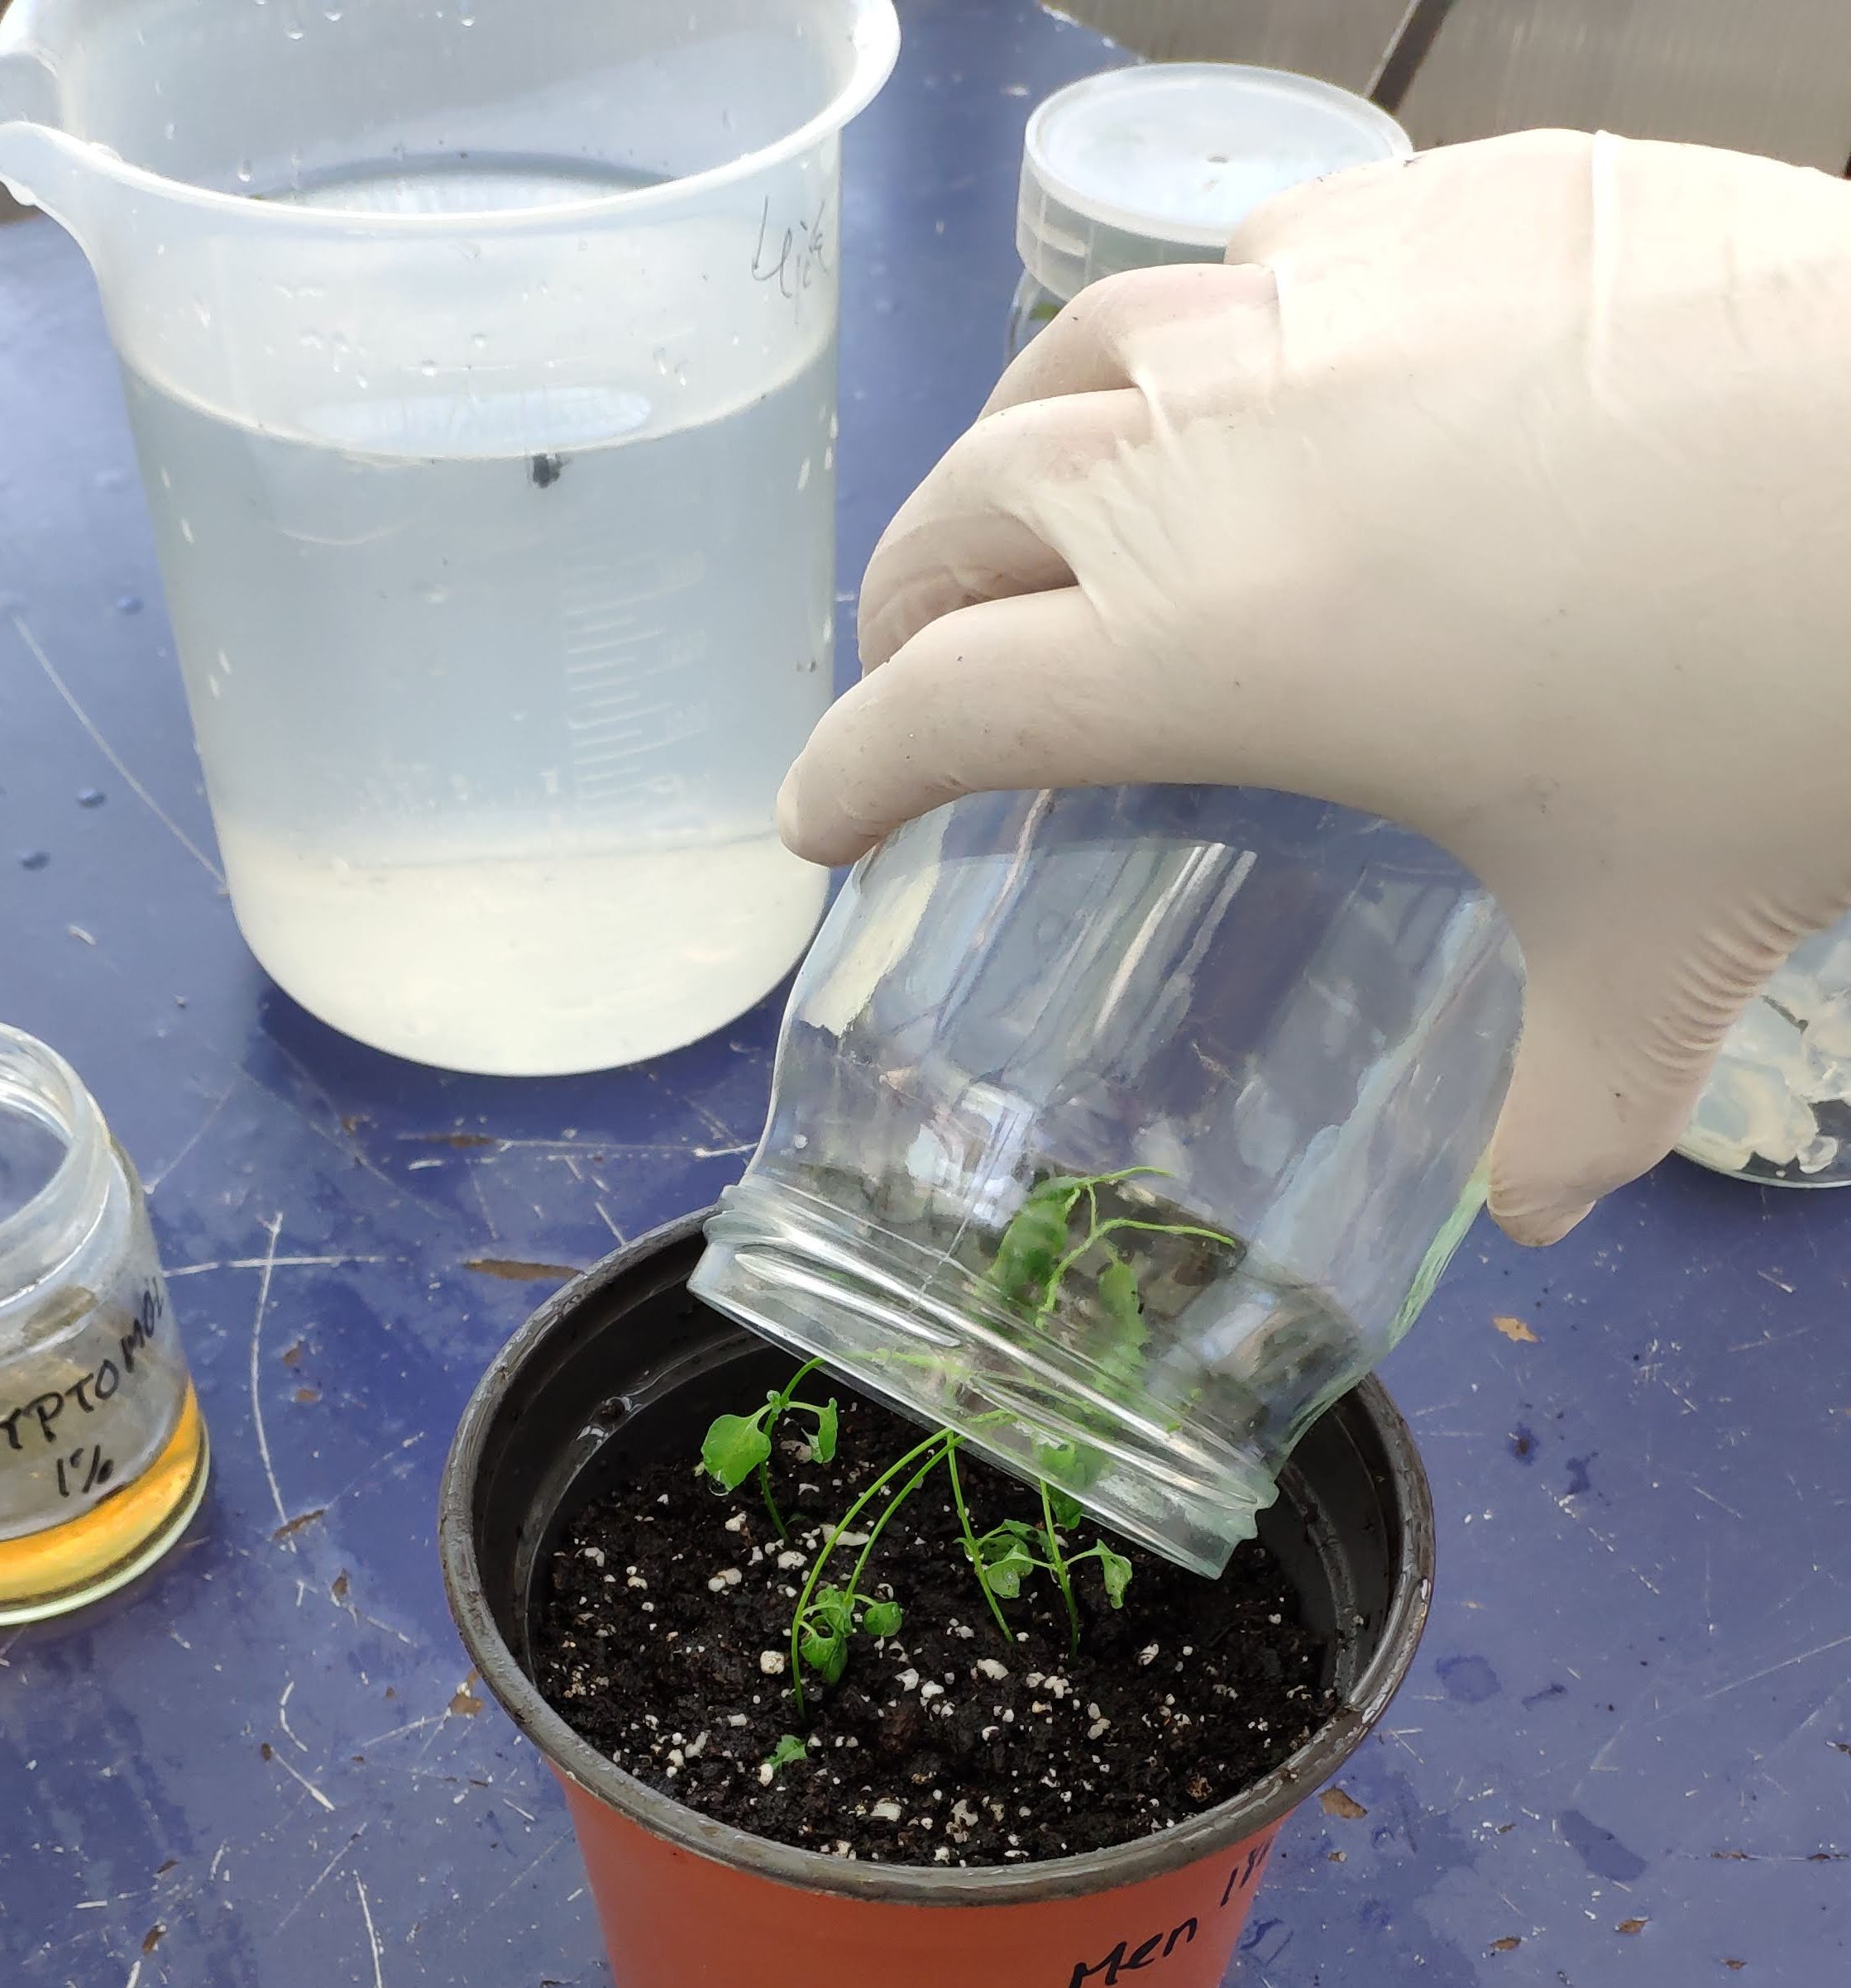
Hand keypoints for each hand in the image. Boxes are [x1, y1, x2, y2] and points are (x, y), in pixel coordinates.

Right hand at [779, 133, 1850, 1242]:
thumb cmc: (1776, 714)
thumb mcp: (1653, 957)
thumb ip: (1569, 1104)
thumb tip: (1537, 1206)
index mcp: (1212, 642)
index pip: (946, 697)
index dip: (852, 764)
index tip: (817, 816)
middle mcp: (1219, 442)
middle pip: (974, 501)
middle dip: (915, 598)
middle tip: (923, 669)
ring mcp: (1328, 291)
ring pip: (1092, 341)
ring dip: (1034, 444)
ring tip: (1057, 508)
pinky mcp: (1452, 196)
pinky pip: (1261, 258)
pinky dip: (1215, 336)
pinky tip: (1280, 385)